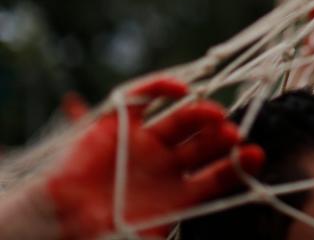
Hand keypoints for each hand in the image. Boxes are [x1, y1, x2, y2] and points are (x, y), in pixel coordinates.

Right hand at [46, 77, 263, 238]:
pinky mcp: (118, 126)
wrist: (57, 228)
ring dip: (200, 114)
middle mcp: (168, 165)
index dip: (238, 166)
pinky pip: (142, 99)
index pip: (218, 176)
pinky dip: (160, 88)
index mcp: (181, 194)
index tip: (256, 156)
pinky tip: (180, 88)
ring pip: (181, 120)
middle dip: (221, 139)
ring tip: (215, 115)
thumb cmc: (105, 238)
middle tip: (234, 136)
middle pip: (204, 144)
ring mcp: (145, 143)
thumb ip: (173, 235)